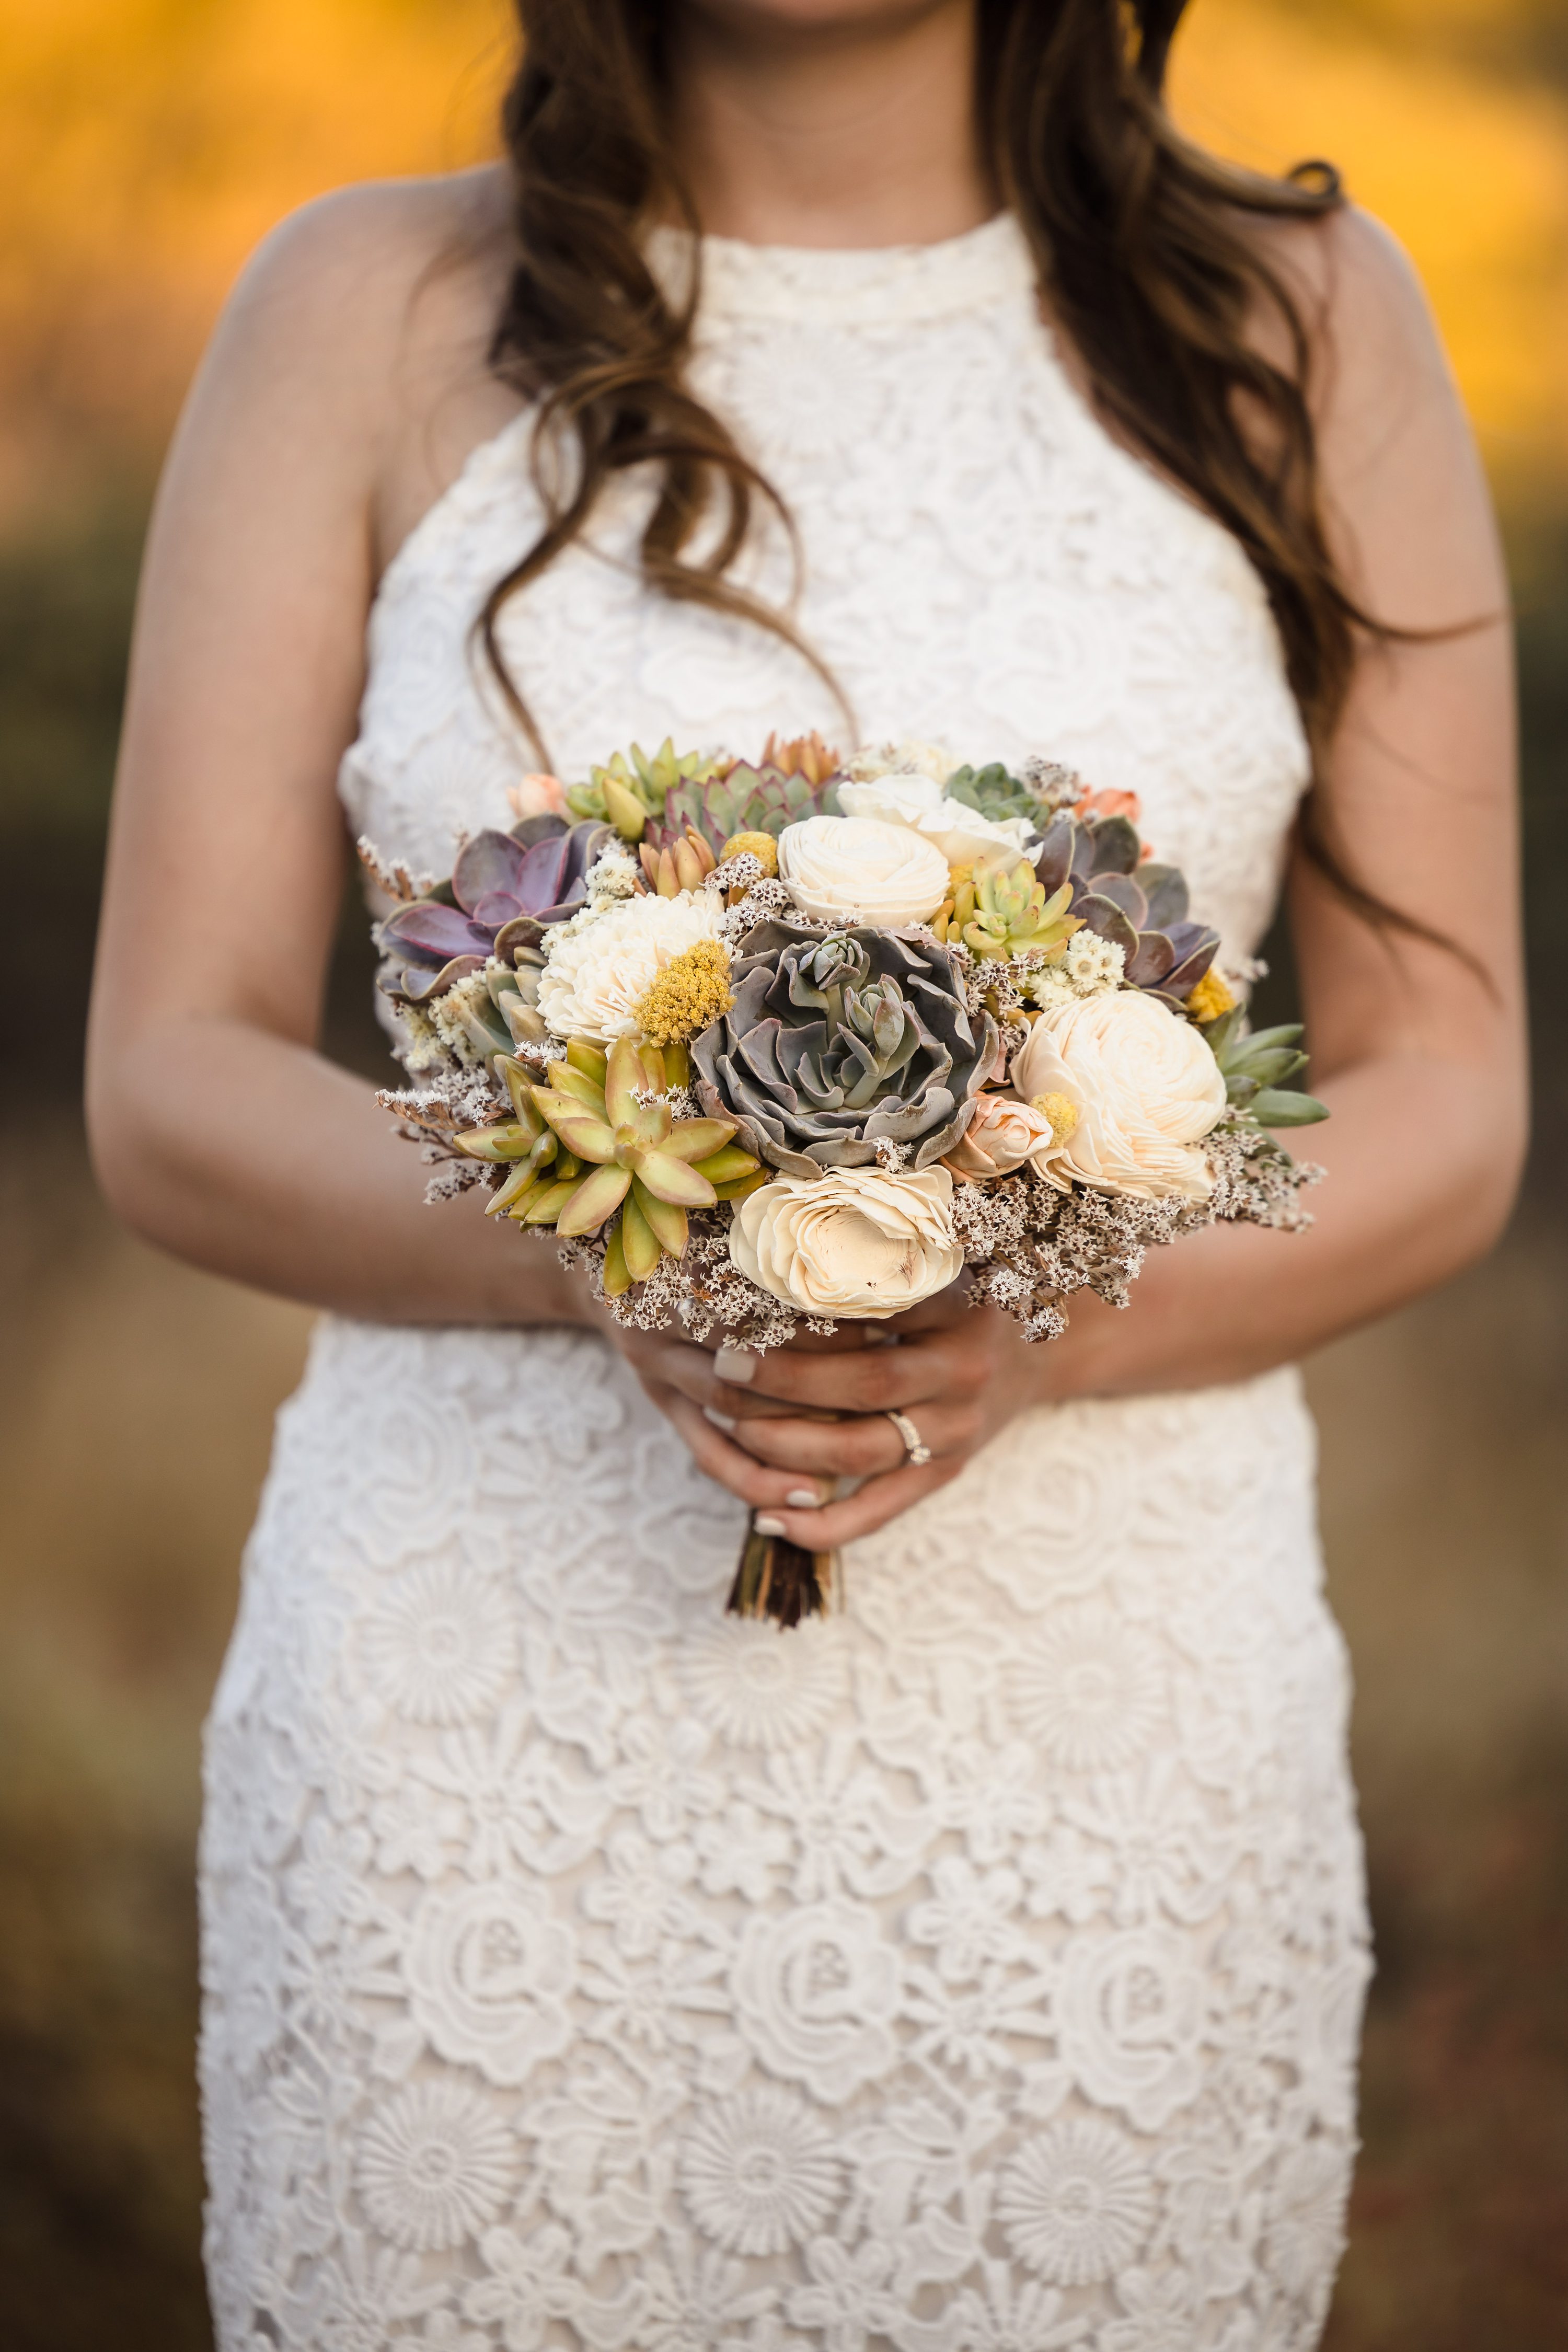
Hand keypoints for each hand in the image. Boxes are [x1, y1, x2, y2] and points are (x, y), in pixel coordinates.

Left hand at [602, 1285, 1057, 1549]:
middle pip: (865, 1382)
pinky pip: (878, 1511)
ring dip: (787, 1446)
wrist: (1036, 1358)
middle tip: (720, 1365)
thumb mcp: (940, 1261)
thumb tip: (781, 1231)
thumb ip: (880, 1255)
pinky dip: (822, 1525)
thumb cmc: (962, 1298)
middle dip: (784, 1380)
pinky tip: (768, 1520)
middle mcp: (962, 1371)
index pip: (884, 1308)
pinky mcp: (944, 1475)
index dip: (817, 1306)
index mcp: (958, 1305)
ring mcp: (956, 1431)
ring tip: (727, 1428)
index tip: (749, 1297)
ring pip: (861, 1451)